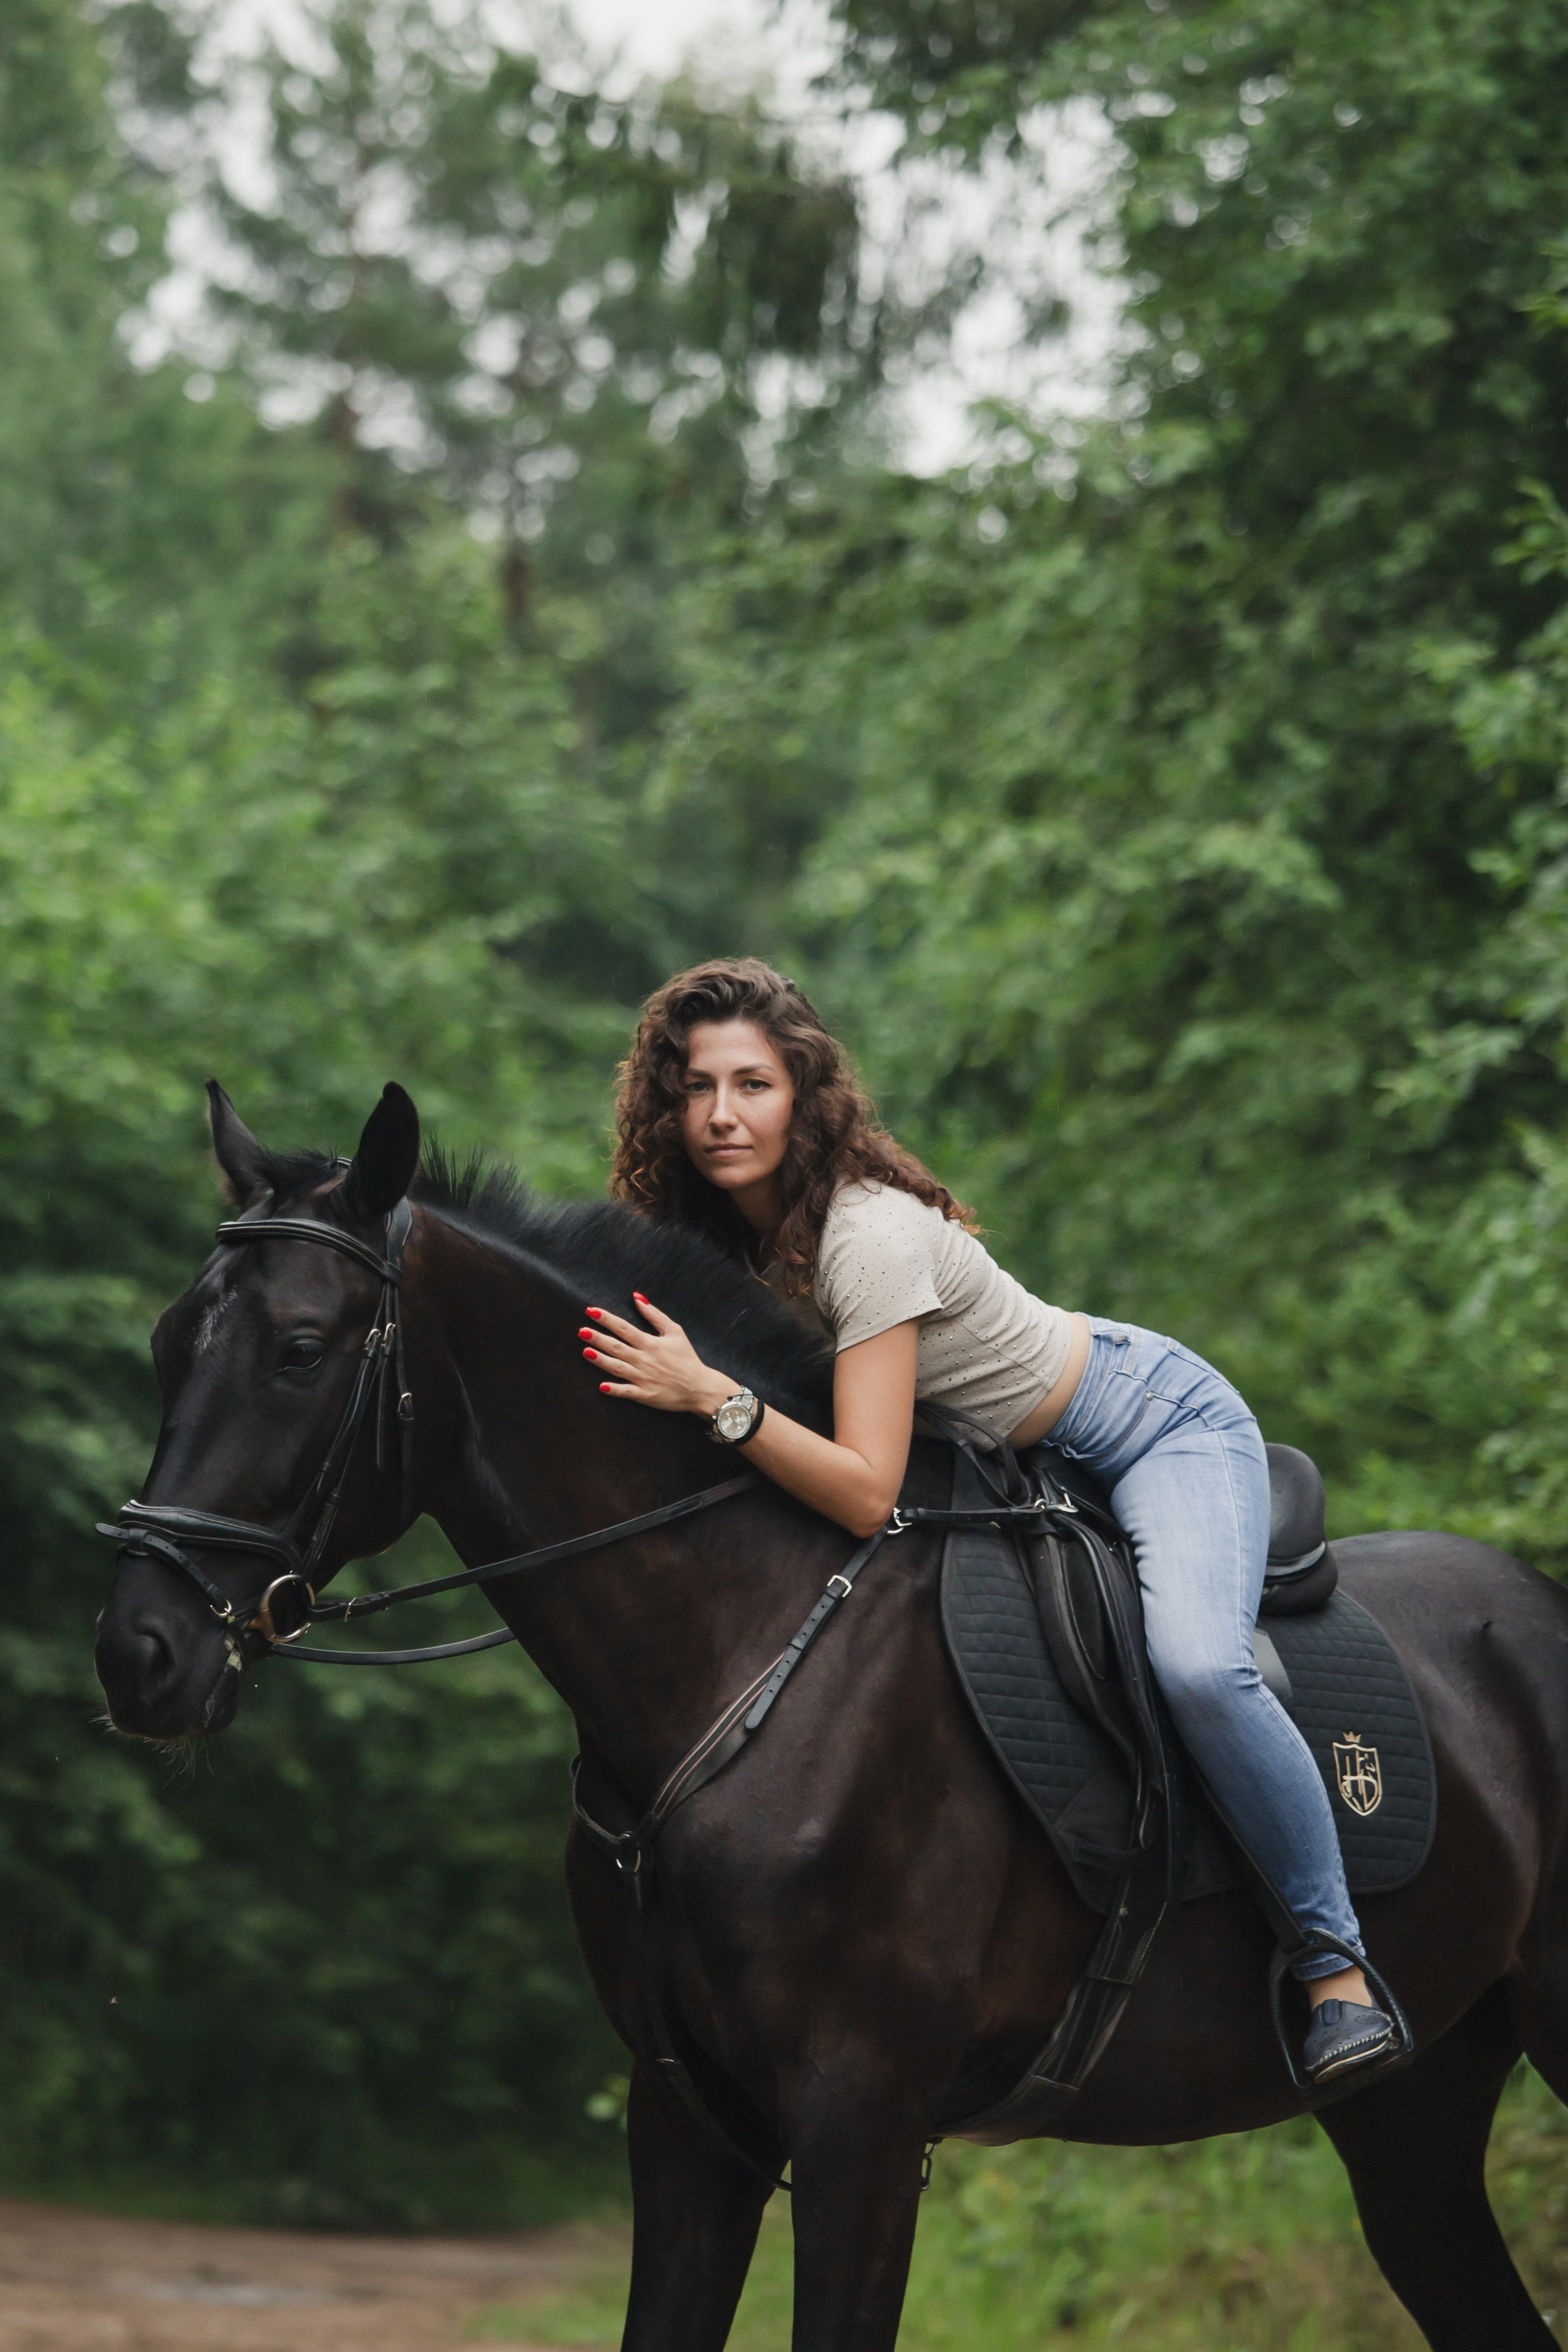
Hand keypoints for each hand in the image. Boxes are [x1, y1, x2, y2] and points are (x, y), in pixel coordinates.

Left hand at [580, 1296, 731, 1418]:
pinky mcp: (645, 1395)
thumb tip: (637, 1297)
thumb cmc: (687, 1358)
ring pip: (617, 1367)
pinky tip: (601, 1386)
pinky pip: (626, 1392)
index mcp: (651, 1343)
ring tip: (585, 1351)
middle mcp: (644, 1359)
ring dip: (600, 1360)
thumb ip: (655, 1315)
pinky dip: (614, 1389)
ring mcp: (644, 1378)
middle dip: (597, 1338)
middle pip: (616, 1347)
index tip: (591, 1311)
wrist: (700, 1387)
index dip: (607, 1319)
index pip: (624, 1328)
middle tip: (581, 1331)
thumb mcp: (675, 1332)